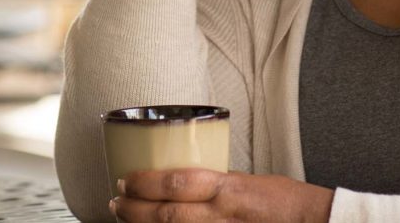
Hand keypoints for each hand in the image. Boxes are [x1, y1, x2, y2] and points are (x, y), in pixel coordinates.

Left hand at [110, 168, 333, 222]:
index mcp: (228, 189)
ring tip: (125, 218)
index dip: (145, 183)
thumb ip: (215, 183)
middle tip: (115, 202)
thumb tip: (184, 180)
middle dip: (135, 210)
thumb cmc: (284, 201)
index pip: (177, 182)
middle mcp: (223, 215)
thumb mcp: (245, 181)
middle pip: (167, 215)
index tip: (125, 179)